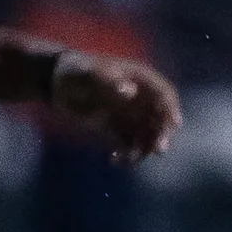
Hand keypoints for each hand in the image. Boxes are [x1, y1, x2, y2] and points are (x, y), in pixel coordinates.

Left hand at [52, 52, 184, 160]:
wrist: (57, 83)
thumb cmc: (76, 70)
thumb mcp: (90, 72)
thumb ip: (110, 81)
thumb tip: (131, 93)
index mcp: (140, 81)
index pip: (164, 94)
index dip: (172, 109)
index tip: (175, 123)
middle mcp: (140, 100)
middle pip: (160, 119)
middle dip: (162, 135)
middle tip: (159, 150)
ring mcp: (129, 116)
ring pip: (146, 136)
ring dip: (143, 150)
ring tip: (129, 160)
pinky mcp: (117, 129)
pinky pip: (129, 145)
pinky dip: (126, 155)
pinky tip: (114, 160)